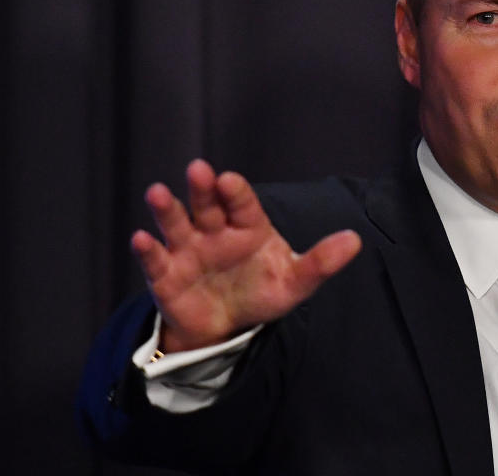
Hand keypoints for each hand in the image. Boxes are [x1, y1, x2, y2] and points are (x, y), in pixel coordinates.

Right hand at [131, 159, 361, 352]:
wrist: (226, 327)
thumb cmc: (262, 293)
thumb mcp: (295, 282)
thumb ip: (321, 262)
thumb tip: (355, 240)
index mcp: (248, 226)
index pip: (242, 203)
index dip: (236, 191)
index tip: (229, 180)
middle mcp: (215, 230)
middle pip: (207, 205)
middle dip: (202, 188)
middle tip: (199, 170)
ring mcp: (187, 250)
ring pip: (176, 224)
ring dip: (167, 209)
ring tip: (157, 193)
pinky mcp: (165, 274)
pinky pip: (155, 260)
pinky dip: (147, 250)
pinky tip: (141, 239)